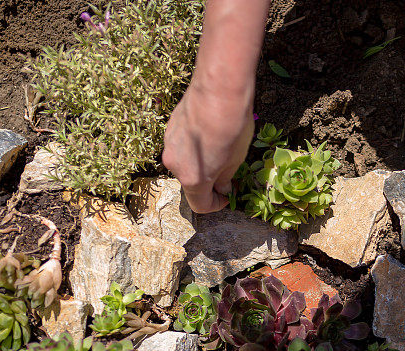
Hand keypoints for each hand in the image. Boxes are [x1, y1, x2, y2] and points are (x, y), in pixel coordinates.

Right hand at [162, 84, 253, 213]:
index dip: (216, 204)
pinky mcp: (169, 129)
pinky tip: (209, 133)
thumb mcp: (236, 160)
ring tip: (220, 147)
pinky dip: (194, 147)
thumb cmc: (232, 128)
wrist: (218, 91)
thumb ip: (224, 178)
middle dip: (209, 181)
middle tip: (227, 171)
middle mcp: (175, 166)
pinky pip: (182, 146)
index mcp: (193, 179)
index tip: (227, 196)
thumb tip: (221, 187)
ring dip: (200, 162)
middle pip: (191, 183)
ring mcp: (169, 146)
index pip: (200, 205)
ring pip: (185, 163)